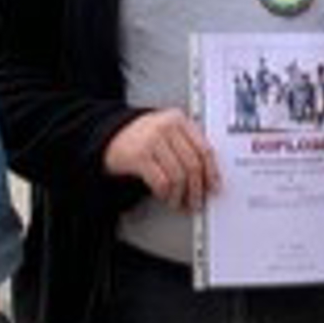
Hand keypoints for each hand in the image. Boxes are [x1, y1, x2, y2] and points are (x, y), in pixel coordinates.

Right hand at [104, 108, 219, 210]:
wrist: (110, 136)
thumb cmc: (143, 137)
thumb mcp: (168, 132)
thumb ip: (187, 145)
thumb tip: (208, 176)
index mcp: (179, 120)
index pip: (204, 149)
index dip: (212, 172)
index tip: (214, 186)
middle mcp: (167, 127)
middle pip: (192, 164)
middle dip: (197, 188)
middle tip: (197, 201)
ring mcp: (152, 140)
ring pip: (178, 176)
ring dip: (180, 195)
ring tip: (179, 202)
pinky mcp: (139, 156)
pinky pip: (161, 181)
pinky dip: (165, 194)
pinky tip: (164, 196)